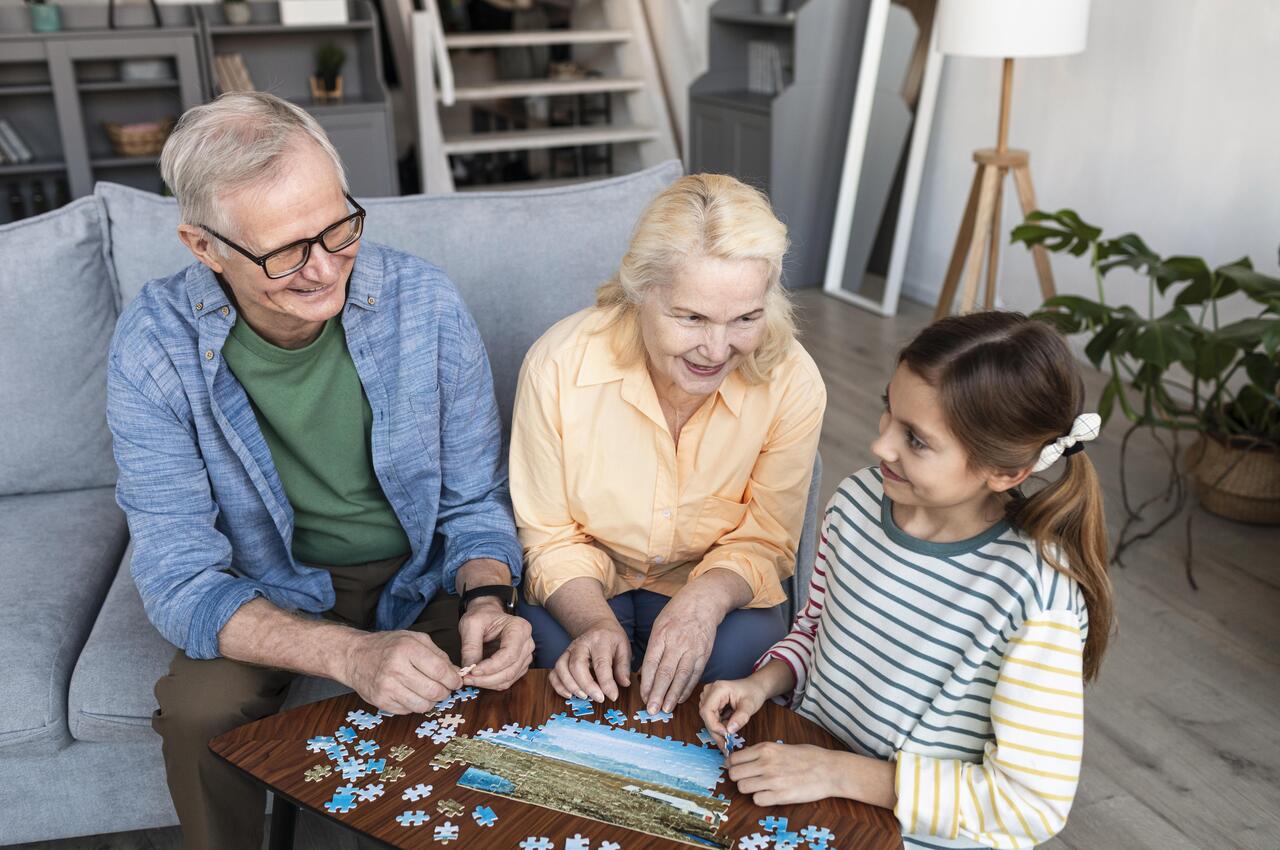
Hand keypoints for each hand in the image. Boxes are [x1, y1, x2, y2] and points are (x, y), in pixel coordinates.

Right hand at [341, 629, 461, 714]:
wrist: (355, 656)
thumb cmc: (387, 646)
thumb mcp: (414, 639)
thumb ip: (438, 654)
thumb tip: (456, 673)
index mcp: (408, 648)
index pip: (440, 671)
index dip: (453, 680)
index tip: (456, 682)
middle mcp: (396, 668)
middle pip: (434, 691)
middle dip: (445, 692)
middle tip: (443, 688)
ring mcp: (387, 687)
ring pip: (423, 705)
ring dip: (431, 701)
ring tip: (428, 692)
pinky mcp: (381, 701)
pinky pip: (408, 711)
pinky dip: (415, 705)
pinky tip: (411, 693)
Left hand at [458, 598, 533, 690]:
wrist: (488, 615)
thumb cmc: (482, 616)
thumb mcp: (471, 624)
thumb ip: (470, 646)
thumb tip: (469, 668)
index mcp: (520, 628)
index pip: (509, 654)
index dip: (490, 667)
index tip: (472, 671)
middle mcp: (527, 643)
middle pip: (510, 670)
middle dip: (487, 678)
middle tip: (467, 678)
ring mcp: (525, 656)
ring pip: (509, 678)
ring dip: (488, 683)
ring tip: (470, 679)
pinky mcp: (519, 666)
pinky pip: (507, 681)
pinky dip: (492, 683)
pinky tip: (479, 679)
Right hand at [550, 615, 630, 701]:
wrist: (598, 626)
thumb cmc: (612, 640)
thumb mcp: (624, 648)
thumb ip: (623, 666)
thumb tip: (624, 684)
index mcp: (599, 640)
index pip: (600, 663)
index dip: (606, 682)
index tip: (613, 696)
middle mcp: (580, 644)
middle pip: (577, 665)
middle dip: (587, 685)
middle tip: (599, 698)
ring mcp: (568, 651)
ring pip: (561, 668)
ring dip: (570, 685)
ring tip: (583, 697)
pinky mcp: (562, 659)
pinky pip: (554, 673)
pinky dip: (558, 686)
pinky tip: (569, 695)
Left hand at [639, 594, 717, 713]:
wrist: (703, 602)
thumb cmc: (676, 614)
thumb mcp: (659, 625)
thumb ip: (654, 648)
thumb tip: (645, 674)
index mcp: (661, 634)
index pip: (651, 663)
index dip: (646, 682)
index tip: (643, 696)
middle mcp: (677, 643)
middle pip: (666, 672)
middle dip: (658, 693)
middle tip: (651, 709)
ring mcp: (692, 649)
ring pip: (682, 676)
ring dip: (673, 695)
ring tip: (665, 709)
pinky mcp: (704, 654)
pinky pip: (695, 675)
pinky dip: (687, 689)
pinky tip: (680, 699)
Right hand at [698, 676, 767, 751]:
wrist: (755, 687)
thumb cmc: (753, 692)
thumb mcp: (750, 706)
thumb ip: (740, 718)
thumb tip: (729, 731)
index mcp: (718, 689)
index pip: (707, 710)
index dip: (714, 725)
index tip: (726, 734)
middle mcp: (710, 691)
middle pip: (706, 716)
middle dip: (716, 731)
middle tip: (726, 745)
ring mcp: (709, 696)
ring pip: (707, 719)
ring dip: (717, 731)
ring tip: (728, 741)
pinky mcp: (711, 702)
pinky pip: (711, 718)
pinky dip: (718, 727)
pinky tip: (726, 733)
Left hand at [727, 743, 852, 805]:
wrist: (830, 770)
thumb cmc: (810, 757)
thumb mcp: (783, 746)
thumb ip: (765, 752)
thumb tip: (747, 758)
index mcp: (765, 748)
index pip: (734, 758)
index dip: (734, 765)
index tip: (738, 768)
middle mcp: (765, 763)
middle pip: (734, 774)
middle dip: (738, 778)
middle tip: (748, 779)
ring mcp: (772, 780)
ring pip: (743, 788)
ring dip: (749, 789)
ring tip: (760, 787)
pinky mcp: (780, 796)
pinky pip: (757, 800)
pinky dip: (761, 799)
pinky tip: (770, 795)